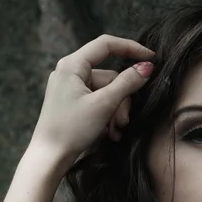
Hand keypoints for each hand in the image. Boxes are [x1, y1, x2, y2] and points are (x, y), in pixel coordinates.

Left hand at [30, 34, 154, 170]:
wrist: (49, 157)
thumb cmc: (71, 129)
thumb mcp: (104, 105)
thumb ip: (127, 83)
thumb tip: (147, 67)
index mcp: (72, 65)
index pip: (106, 45)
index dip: (131, 48)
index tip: (152, 58)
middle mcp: (69, 72)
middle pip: (110, 77)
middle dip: (121, 100)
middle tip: (124, 122)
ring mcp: (70, 88)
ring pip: (106, 93)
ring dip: (115, 112)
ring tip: (115, 131)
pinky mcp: (72, 103)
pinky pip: (97, 102)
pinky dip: (106, 116)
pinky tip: (108, 133)